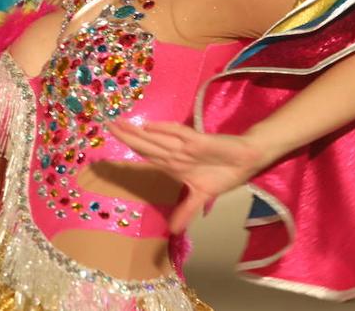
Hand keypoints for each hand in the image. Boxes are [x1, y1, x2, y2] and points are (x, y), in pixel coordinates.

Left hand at [108, 120, 269, 233]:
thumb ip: (186, 211)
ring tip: (119, 124)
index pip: (146, 155)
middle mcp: (175, 153)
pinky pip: (180, 135)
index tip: (111, 139)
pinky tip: (149, 126)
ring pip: (157, 139)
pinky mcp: (200, 142)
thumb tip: (173, 231)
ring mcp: (186, 147)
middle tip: (107, 125)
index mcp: (173, 164)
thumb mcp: (202, 197)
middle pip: (146, 144)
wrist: (247, 160)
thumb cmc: (224, 173)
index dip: (130, 147)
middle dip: (126, 136)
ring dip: (138, 132)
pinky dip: (165, 130)